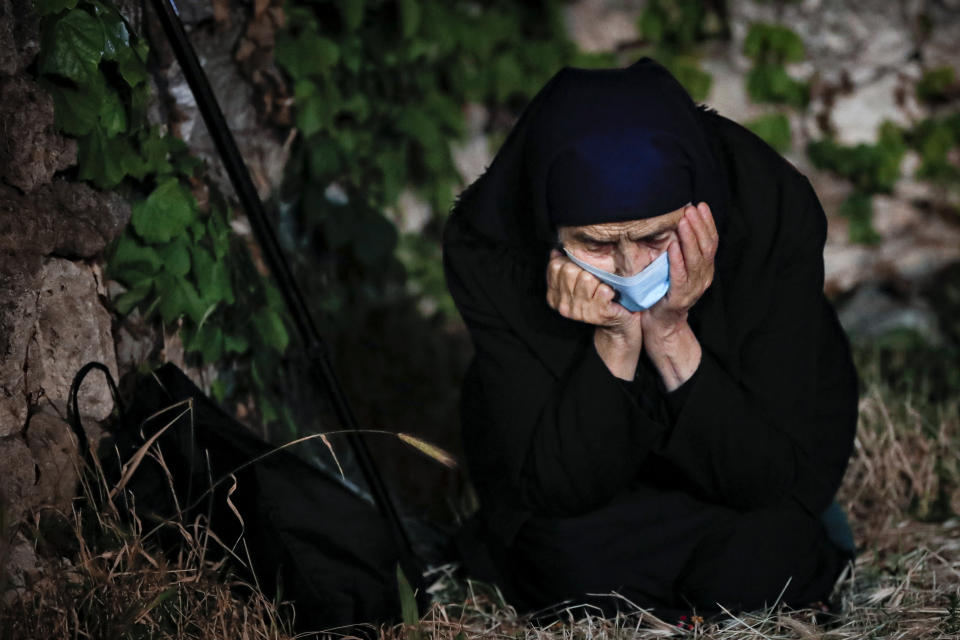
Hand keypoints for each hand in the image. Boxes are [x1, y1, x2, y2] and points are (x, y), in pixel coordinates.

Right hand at [546, 248, 642, 378]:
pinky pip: (603, 290)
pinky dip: (610, 288)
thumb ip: (564, 268)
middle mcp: (564, 306)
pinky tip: (610, 294)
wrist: (617, 324)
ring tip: (602, 286)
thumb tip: (556, 252)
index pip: (555, 267)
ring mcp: (581, 312)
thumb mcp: (577, 283)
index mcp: (554, 297)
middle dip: (585, 269)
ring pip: (587, 278)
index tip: (581, 267)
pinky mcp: (599, 314)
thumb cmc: (598, 298)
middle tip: (595, 278)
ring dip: (598, 279)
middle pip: (570, 271)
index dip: (570, 260)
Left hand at [643, 201, 717, 340]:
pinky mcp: (681, 297)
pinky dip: (677, 260)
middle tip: (691, 209)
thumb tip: (677, 222)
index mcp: (705, 268)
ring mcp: (694, 288)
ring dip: (689, 238)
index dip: (707, 223)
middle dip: (699, 226)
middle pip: (706, 247)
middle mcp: (704, 277)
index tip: (700, 205)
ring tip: (683, 221)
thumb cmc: (664, 291)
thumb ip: (681, 250)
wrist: (661, 323)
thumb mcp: (676, 268)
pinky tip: (673, 246)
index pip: (711, 242)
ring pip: (695, 259)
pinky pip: (680, 275)